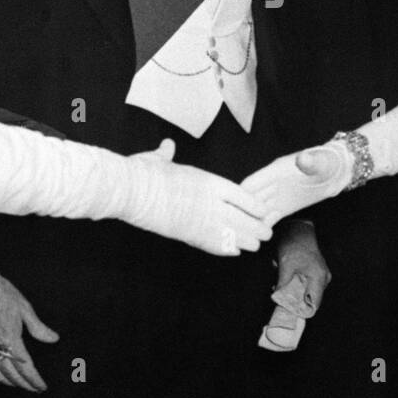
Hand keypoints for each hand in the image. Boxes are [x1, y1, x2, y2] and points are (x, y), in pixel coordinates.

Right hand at [0, 271, 58, 391]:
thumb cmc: (1, 293)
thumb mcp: (25, 308)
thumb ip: (38, 328)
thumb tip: (53, 339)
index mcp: (10, 340)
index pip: (25, 367)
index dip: (34, 379)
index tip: (42, 387)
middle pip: (11, 375)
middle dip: (24, 384)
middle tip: (34, 389)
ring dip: (10, 382)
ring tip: (20, 385)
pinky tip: (0, 374)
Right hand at [123, 150, 273, 255]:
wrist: (132, 191)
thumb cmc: (145, 173)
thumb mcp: (161, 160)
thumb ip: (168, 155)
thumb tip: (167, 146)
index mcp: (209, 181)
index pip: (243, 195)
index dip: (256, 206)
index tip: (263, 211)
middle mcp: (211, 202)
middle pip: (244, 218)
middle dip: (257, 227)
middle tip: (266, 232)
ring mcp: (202, 221)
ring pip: (235, 235)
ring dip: (246, 240)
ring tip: (255, 244)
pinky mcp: (190, 236)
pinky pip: (216, 245)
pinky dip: (227, 249)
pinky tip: (235, 251)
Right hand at [242, 142, 351, 222]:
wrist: (336, 172)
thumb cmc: (327, 163)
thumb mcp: (320, 162)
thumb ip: (310, 162)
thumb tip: (303, 159)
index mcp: (274, 171)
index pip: (250, 184)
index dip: (242, 197)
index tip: (238, 211)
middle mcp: (271, 184)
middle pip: (248, 200)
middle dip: (243, 214)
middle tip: (242, 229)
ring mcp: (276, 196)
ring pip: (256, 211)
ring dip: (252, 223)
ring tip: (252, 235)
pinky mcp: (283, 208)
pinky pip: (267, 218)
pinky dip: (263, 226)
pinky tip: (264, 233)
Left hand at [274, 221, 330, 315]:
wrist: (299, 229)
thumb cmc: (294, 245)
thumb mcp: (285, 264)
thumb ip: (282, 283)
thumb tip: (276, 298)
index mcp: (319, 278)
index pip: (314, 305)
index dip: (300, 310)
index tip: (287, 309)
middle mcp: (323, 278)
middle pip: (310, 299)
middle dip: (294, 299)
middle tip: (279, 293)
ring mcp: (321, 275)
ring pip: (307, 292)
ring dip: (293, 290)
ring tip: (281, 280)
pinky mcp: (316, 272)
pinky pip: (307, 284)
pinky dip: (296, 283)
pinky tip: (286, 275)